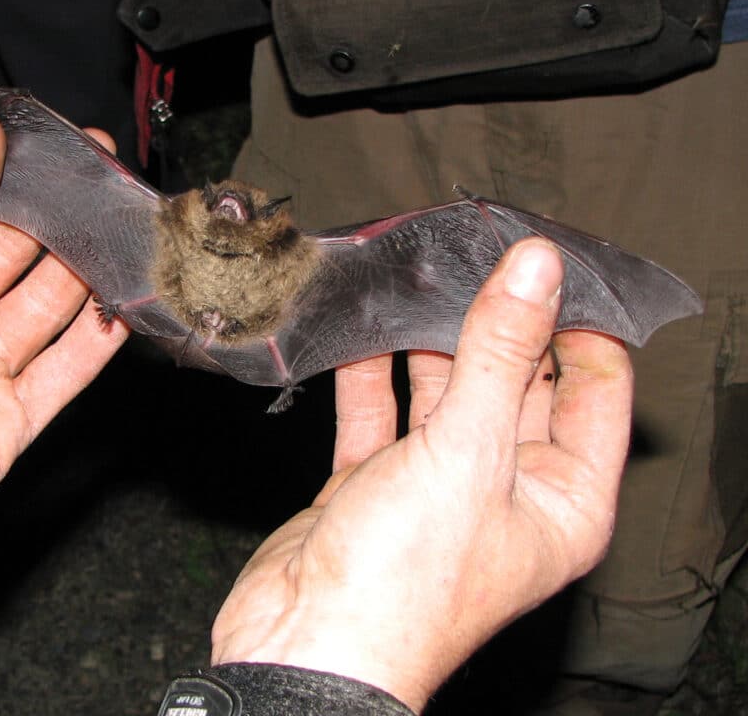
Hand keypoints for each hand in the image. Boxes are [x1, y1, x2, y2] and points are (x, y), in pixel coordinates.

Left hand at [0, 118, 127, 523]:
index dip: (19, 187)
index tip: (62, 153)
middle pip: (22, 266)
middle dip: (63, 225)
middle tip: (103, 190)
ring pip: (51, 314)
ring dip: (86, 277)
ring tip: (122, 238)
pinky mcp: (11, 422)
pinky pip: (64, 374)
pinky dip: (97, 343)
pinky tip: (122, 308)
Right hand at [211, 239, 631, 711]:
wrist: (305, 642)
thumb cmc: (405, 579)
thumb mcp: (468, 452)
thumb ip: (499, 353)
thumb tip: (537, 269)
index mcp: (563, 499)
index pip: (594, 391)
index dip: (579, 326)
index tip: (547, 266)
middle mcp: (504, 489)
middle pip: (513, 384)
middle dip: (495, 323)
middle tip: (474, 257)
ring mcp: (436, 485)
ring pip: (442, 393)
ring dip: (427, 343)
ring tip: (415, 278)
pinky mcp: (374, 483)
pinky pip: (379, 414)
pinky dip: (370, 374)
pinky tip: (359, 330)